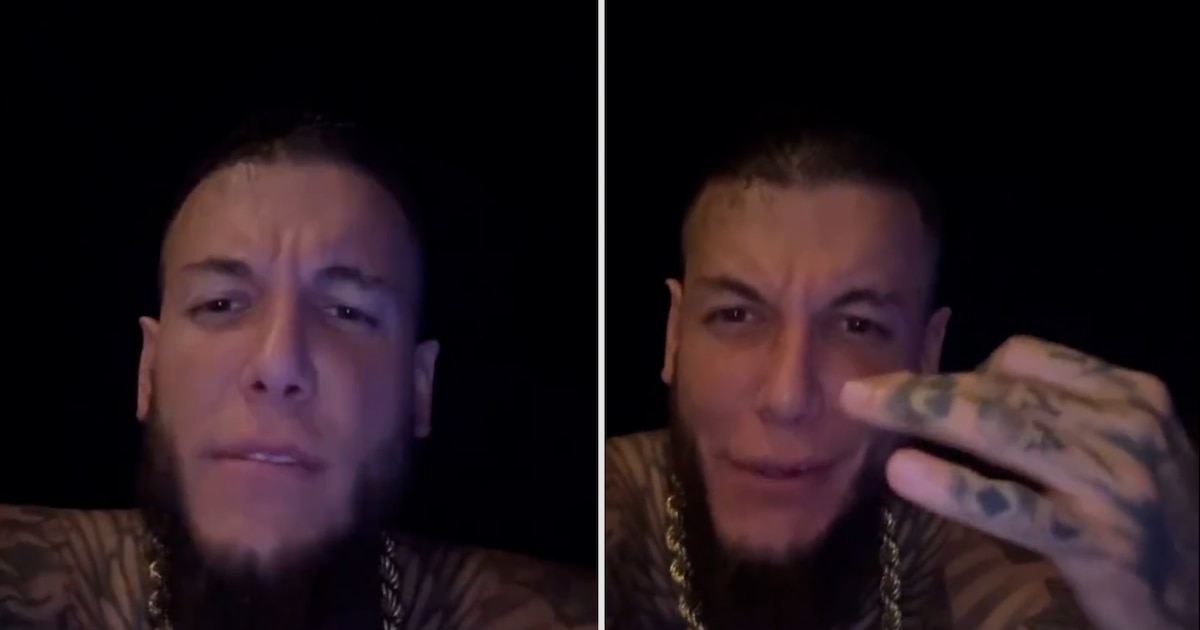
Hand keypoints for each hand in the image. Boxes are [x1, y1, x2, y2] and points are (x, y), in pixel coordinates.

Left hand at [839, 335, 1198, 629]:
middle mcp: (1127, 428)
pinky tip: (904, 473)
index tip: (912, 389)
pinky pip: (1015, 506)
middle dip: (923, 389)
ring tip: (864, 409)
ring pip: (1003, 433)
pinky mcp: (1100, 543)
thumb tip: (952, 390)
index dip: (958, 369)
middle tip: (857, 391)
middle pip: (1003, 391)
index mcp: (1127, 394)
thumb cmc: (1142, 516)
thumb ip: (1049, 414)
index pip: (1024, 357)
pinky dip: (954, 487)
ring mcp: (1117, 485)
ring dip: (926, 415)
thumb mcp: (1110, 448)